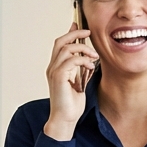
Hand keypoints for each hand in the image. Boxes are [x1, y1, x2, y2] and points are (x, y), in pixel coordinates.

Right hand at [43, 23, 97, 140]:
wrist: (65, 119)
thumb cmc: (72, 105)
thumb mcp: (79, 83)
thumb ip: (80, 70)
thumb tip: (88, 58)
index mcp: (56, 68)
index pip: (60, 44)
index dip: (69, 33)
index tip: (80, 27)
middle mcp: (52, 67)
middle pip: (60, 41)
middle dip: (75, 34)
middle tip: (88, 33)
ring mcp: (54, 72)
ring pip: (65, 48)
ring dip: (82, 48)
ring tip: (94, 56)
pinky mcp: (58, 77)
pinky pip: (70, 61)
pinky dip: (82, 60)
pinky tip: (90, 65)